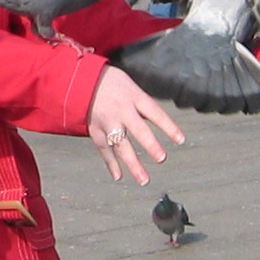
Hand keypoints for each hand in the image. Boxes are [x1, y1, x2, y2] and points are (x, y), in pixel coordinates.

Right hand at [86, 67, 184, 185]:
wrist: (79, 79)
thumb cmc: (110, 82)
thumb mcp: (130, 85)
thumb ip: (141, 104)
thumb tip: (156, 122)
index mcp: (134, 96)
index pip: (155, 112)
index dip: (169, 126)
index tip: (181, 140)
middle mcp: (121, 110)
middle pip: (138, 129)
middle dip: (150, 144)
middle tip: (161, 158)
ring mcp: (107, 121)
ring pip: (121, 145)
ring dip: (133, 163)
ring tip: (144, 179)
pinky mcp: (95, 130)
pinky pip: (104, 149)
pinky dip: (111, 163)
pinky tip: (119, 176)